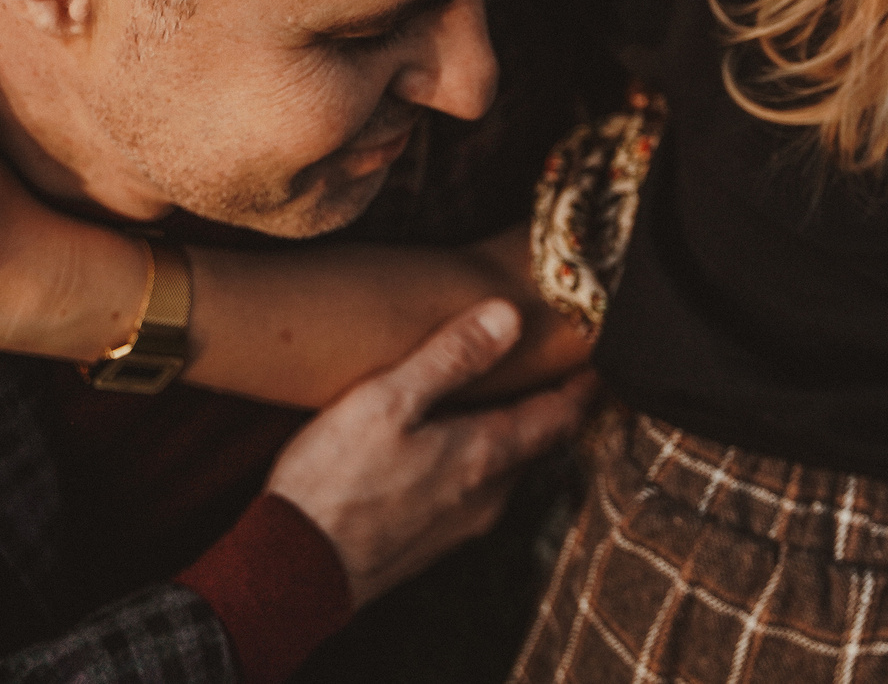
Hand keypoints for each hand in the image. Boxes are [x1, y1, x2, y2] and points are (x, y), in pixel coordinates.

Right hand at [268, 300, 596, 602]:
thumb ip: (449, 357)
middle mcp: (487, 496)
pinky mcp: (430, 541)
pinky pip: (471, 489)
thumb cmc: (335, 482)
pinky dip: (474, 458)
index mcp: (486, 456)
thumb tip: (509, 315)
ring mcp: (460, 524)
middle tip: (544, 366)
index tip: (596, 357)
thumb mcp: (387, 401)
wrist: (292, 570)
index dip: (582, 385)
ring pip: (502, 468)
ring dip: (506, 433)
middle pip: (535, 443)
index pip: (560, 416)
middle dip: (544, 405)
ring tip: (495, 396)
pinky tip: (444, 442)